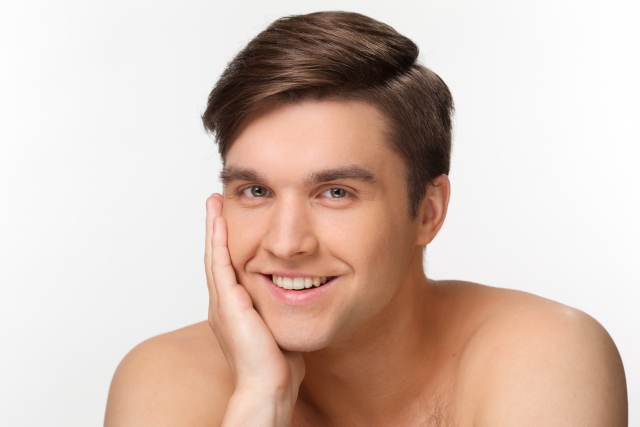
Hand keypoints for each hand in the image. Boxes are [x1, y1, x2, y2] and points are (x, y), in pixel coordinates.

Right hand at [205, 194, 304, 425]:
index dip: (227, 242)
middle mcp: (223, 303)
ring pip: (215, 255)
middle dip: (217, 228)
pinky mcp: (227, 303)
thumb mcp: (281, 325)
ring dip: (214, 227)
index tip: (230, 219)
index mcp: (234, 307)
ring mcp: (222, 303)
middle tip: (215, 201)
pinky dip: (218, 240)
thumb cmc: (278, 363)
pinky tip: (219, 220)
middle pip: (216, 256)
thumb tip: (302, 295)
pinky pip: (220, 264)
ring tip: (213, 202)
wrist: (268, 386)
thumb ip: (283, 308)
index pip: (229, 266)